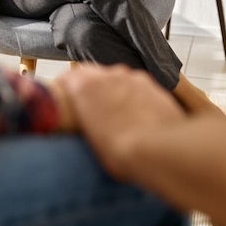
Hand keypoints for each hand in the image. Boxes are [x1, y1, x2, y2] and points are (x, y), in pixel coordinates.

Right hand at [55, 64, 185, 178]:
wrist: (160, 148)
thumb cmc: (122, 151)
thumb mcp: (91, 142)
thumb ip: (85, 123)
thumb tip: (86, 127)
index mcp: (84, 87)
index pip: (68, 77)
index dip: (66, 87)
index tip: (65, 96)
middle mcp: (106, 75)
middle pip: (92, 74)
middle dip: (91, 87)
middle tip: (92, 107)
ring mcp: (130, 77)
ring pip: (116, 78)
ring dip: (113, 90)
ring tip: (118, 112)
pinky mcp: (151, 83)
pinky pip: (136, 84)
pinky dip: (134, 94)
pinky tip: (138, 112)